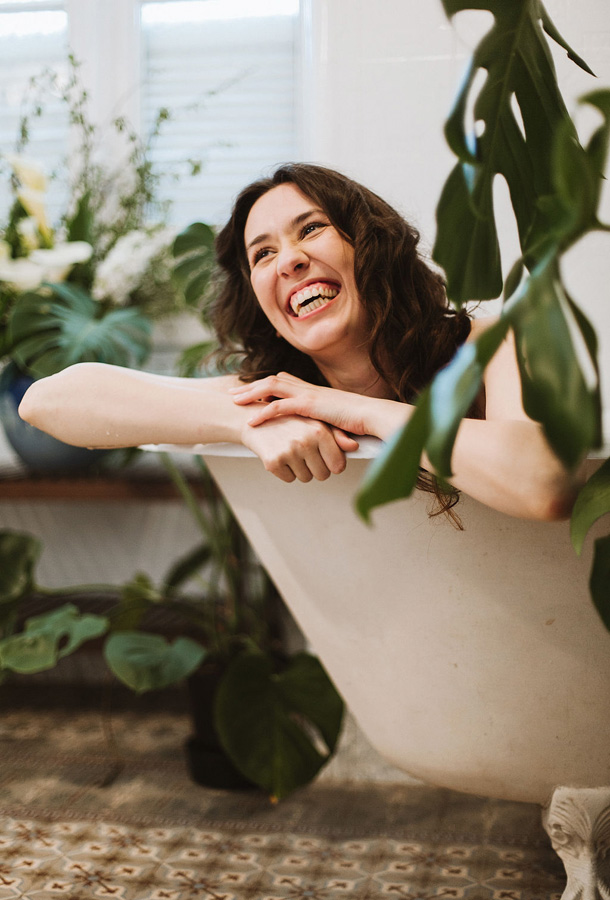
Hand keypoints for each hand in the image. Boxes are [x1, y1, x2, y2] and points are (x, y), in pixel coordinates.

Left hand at [231, 372, 369, 434]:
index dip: (265, 385)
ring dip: (251, 394)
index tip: (250, 391)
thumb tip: (320, 432)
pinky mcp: (310, 405)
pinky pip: (281, 407)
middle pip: (273, 380)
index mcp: (314, 391)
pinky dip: (263, 412)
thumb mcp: (338, 420)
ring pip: (272, 387)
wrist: (374, 416)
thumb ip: (325, 422)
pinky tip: (250, 421)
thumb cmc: (361, 421)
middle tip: (232, 393)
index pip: (285, 380)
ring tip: (234, 401)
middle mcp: (309, 388)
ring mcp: (309, 395)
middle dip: (251, 386)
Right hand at [241, 411, 358, 482]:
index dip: (332, 465)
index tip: (324, 458)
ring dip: (300, 469)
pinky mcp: (273, 462)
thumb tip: (354, 446)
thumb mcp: (314, 422)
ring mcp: (289, 452)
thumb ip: (336, 435)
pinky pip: (289, 479)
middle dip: (316, 469)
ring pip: (306, 478)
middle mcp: (305, 442)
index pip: (338, 465)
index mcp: (319, 431)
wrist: (251, 418)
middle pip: (322, 475)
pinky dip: (285, 471)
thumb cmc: (288, 421)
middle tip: (305, 455)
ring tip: (290, 451)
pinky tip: (279, 454)